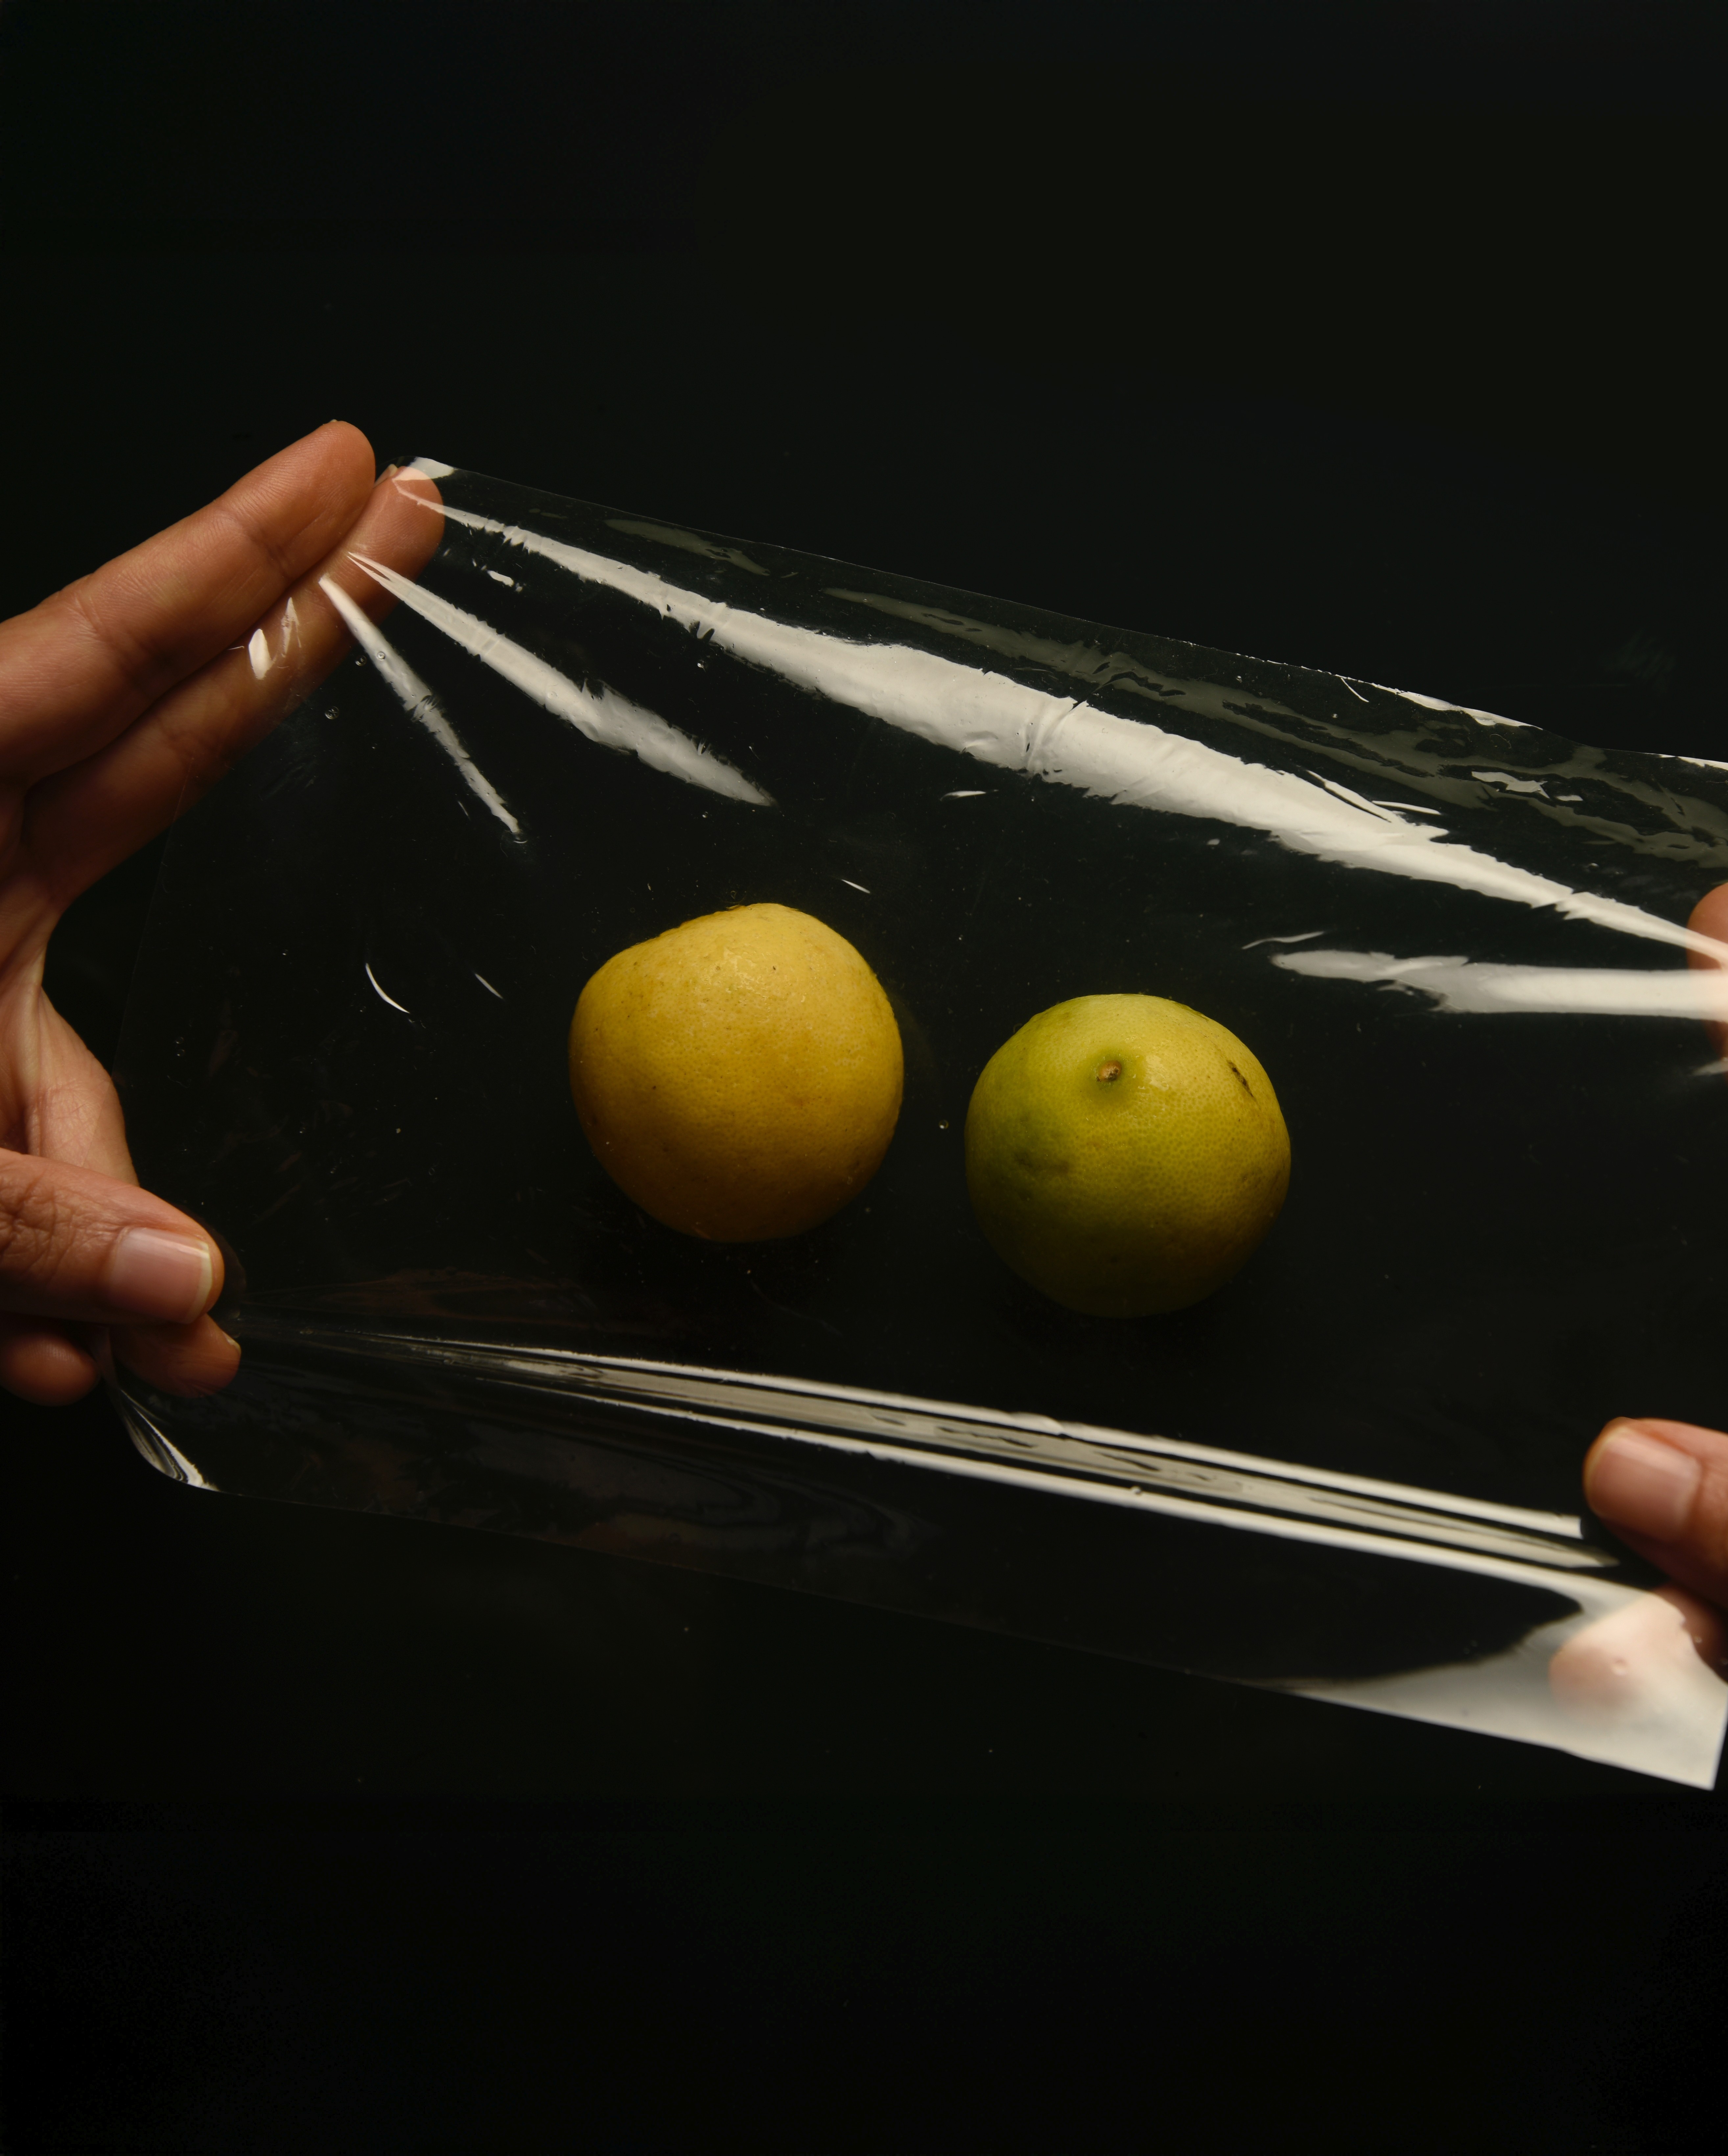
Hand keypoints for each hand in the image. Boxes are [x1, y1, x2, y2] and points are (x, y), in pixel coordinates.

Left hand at [0, 424, 440, 1405]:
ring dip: (99, 1219)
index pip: (117, 659)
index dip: (250, 563)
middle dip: (288, 664)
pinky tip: (41, 1367)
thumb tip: (190, 1292)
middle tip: (407, 539)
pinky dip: (21, 1269)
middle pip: (152, 751)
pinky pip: (2, 1162)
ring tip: (147, 1364)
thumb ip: (8, 1210)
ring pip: (67, 1065)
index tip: (358, 475)